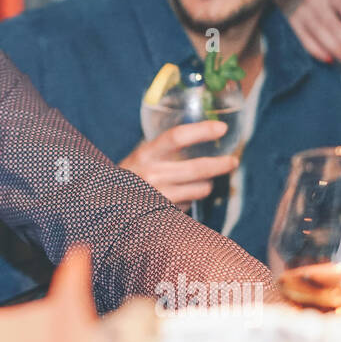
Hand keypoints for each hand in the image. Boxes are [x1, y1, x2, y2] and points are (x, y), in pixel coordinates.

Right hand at [118, 120, 238, 204]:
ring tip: (201, 181)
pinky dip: (191, 199)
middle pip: (198, 168)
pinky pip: (191, 204)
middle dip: (221, 164)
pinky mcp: (165, 213)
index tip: (221, 128)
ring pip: (200, 189)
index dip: (202, 131)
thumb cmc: (130, 175)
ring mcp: (159, 196)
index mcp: (146, 153)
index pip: (177, 137)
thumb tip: (199, 134)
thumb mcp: (141, 155)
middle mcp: (152, 174)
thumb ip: (163, 148)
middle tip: (233, 161)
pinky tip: (180, 196)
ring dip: (206, 184)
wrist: (108, 204)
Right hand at [286, 0, 340, 63]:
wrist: (297, 6)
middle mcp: (313, 0)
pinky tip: (330, 59)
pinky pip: (305, 41)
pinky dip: (318, 52)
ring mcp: (300, 13)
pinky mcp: (291, 25)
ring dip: (335, 49)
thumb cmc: (327, 10)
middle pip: (332, 24)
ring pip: (319, 34)